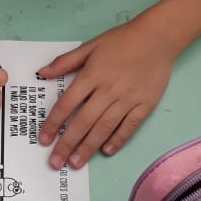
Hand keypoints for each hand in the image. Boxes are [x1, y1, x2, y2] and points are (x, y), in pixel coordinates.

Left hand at [37, 17, 177, 168]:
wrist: (157, 38)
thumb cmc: (121, 40)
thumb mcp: (90, 46)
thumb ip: (65, 62)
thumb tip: (42, 74)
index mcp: (91, 75)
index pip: (67, 104)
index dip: (53, 123)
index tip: (43, 139)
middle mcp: (108, 90)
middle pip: (83, 121)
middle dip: (67, 144)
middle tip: (55, 162)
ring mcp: (128, 99)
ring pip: (104, 128)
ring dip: (88, 147)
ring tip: (76, 163)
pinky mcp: (145, 105)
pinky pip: (129, 126)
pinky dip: (118, 140)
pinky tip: (106, 151)